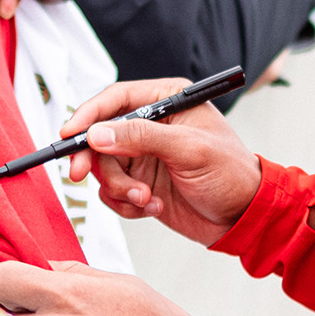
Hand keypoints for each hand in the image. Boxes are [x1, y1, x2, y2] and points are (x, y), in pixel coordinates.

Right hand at [61, 78, 262, 245]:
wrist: (244, 217)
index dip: (89, 114)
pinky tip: (152, 207)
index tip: (70, 134)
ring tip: (146, 198)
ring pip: (105, 168)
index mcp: (168, 101)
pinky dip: (126, 203)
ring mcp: (145, 156)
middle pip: (101, 134)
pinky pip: (113, 192)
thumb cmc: (231, 173)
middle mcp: (153, 125)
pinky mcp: (141, 183)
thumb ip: (142, 137)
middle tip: (81, 175)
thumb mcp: (189, 150)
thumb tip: (98, 133)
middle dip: (94, 159)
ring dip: (120, 188)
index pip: (117, 98)